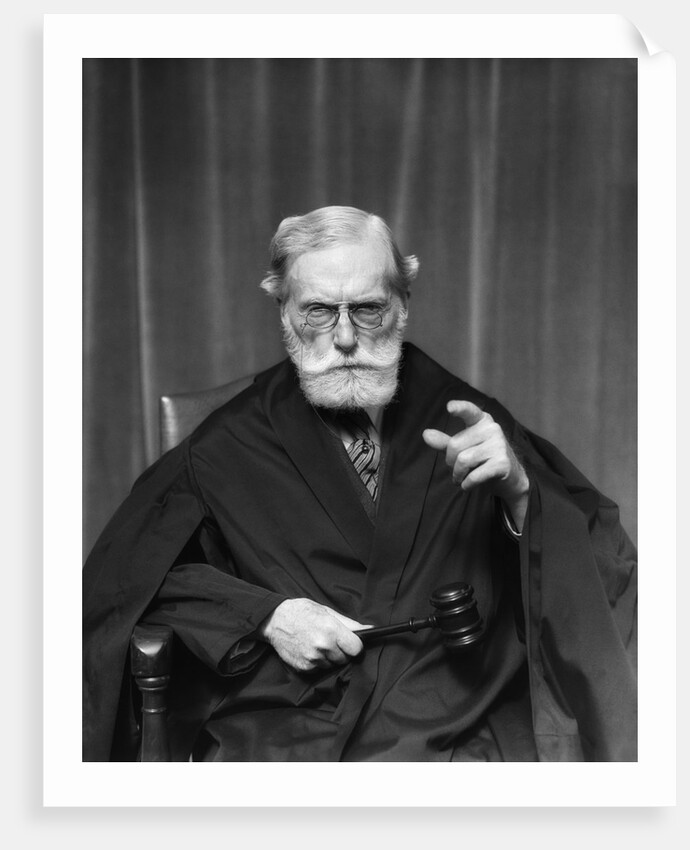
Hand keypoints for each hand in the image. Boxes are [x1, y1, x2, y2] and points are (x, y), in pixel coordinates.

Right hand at [257, 598, 366, 671]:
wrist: (275, 620)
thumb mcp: (327, 611)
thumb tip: (369, 629)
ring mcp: (313, 659)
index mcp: (331, 630)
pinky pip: (319, 669)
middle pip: (345, 658)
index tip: (352, 643)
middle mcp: (323, 646)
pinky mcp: (304, 668)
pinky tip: (309, 650)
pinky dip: (317, 662)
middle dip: (342, 651)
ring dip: (329, 658)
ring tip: (318, 643)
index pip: (356, 648)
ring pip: (332, 665)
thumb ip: (349, 623)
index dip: (355, 646)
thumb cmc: (302, 612)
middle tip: (331, 640)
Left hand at [422, 400, 528, 529]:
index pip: (469, 411)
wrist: (510, 477)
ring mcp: (499, 445)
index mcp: (482, 420)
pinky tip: (468, 485)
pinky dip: (466, 484)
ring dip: (457, 475)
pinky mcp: (503, 463)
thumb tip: (426, 434)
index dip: (459, 408)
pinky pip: (474, 475)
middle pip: (455, 445)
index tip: (449, 407)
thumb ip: (445, 441)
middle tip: (457, 469)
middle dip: (450, 462)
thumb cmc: (482, 459)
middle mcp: (492, 429)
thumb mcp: (463, 448)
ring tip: (461, 478)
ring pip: (463, 461)